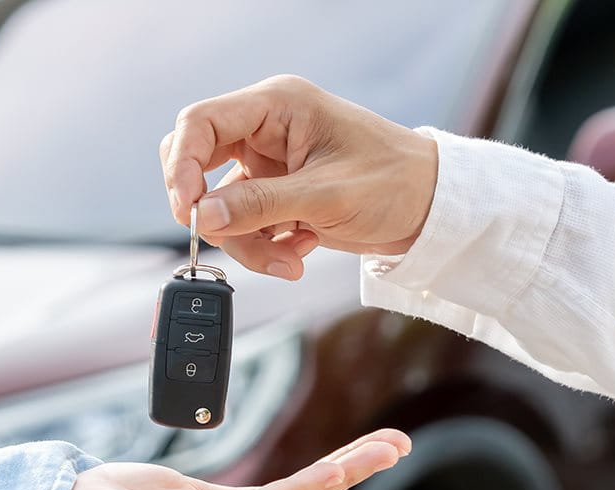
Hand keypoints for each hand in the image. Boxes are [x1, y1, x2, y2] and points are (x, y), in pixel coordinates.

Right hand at [159, 75, 439, 280]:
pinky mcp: (274, 193)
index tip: (188, 211)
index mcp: (277, 106)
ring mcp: (267, 163)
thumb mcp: (326, 195)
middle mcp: (265, 129)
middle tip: (229, 240)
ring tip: (286, 259)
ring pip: (219, 203)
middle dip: (212, 211)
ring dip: (245, 240)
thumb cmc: (395, 182)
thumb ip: (260, 205)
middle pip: (198, 164)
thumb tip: (203, 216)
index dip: (182, 166)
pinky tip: (298, 250)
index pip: (200, 123)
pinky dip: (262, 246)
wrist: (432, 210)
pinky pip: (242, 222)